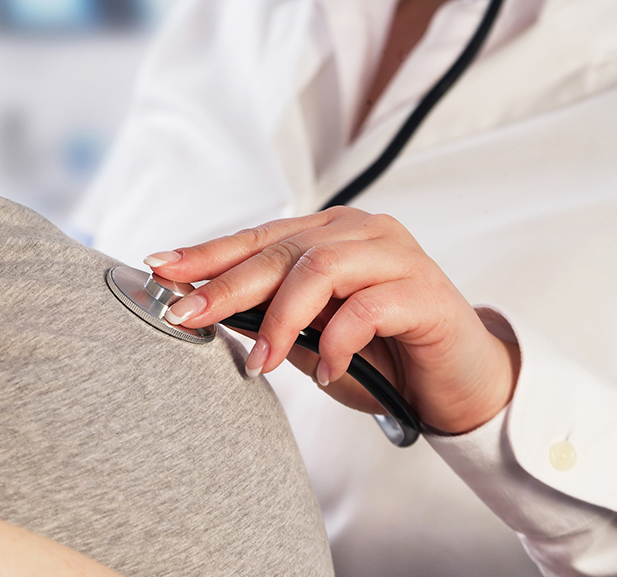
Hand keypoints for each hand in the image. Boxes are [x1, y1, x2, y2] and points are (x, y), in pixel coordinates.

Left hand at [144, 207, 518, 434]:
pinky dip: (336, 343)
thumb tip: (203, 311)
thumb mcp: (310, 339)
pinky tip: (327, 372)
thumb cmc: (380, 357)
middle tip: (186, 316)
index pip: (257, 239)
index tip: (159, 268)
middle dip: (224, 286)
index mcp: (329, 233)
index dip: (206, 254)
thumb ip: (269, 319)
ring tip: (260, 364)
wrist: (457, 385)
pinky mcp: (425, 291)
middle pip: (280, 251)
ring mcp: (395, 255)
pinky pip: (366, 308)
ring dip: (280, 320)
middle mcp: (360, 232)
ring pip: (319, 269)